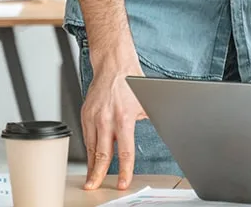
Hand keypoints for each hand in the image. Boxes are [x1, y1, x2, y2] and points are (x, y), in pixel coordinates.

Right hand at [82, 63, 146, 190]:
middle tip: (94, 187)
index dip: (124, 170)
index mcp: (124, 118)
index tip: (123, 182)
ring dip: (91, 164)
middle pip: (102, 154)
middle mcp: (106, 119)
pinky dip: (88, 149)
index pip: (124, 152)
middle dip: (98, 174)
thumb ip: (150, 120)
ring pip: (91, 147)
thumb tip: (165, 130)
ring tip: (91, 178)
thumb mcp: (145, 103)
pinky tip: (90, 157)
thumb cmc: (130, 81)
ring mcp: (94, 116)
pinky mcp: (85, 113)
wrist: (114, 64)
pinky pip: (86, 136)